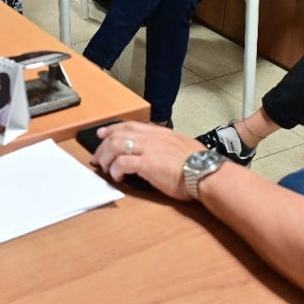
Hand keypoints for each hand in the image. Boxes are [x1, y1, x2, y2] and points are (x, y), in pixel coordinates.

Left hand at [90, 120, 205, 200]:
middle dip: (103, 146)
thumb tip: (158, 151)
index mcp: (159, 133)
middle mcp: (151, 138)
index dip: (112, 129)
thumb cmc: (199, 164)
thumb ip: (166, 144)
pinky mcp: (147, 164)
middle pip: (118, 135)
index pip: (129, 125)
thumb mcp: (181, 145)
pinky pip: (122, 163)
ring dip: (106, 158)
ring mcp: (148, 149)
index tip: (102, 134)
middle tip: (97, 158)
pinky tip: (117, 177)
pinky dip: (115, 170)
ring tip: (105, 168)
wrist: (206, 173)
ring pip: (116, 146)